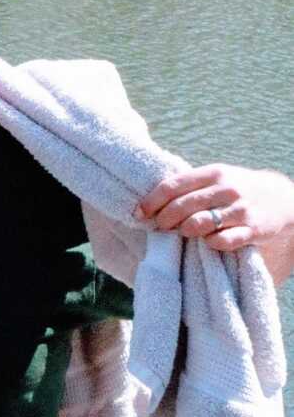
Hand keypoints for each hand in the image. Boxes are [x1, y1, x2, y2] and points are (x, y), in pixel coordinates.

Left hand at [134, 164, 293, 254]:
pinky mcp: (252, 229)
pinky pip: (222, 241)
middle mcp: (226, 188)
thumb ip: (188, 186)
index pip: (173, 186)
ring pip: (198, 223)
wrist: (283, 198)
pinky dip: (210, 244)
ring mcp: (239, 209)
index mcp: (213, 173)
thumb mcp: (217, 178)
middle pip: (181, 207)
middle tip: (158, 228)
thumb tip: (150, 202)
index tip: (138, 214)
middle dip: (163, 220)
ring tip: (182, 233)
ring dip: (184, 231)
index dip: (151, 201)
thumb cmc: (238, 190)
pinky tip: (207, 242)